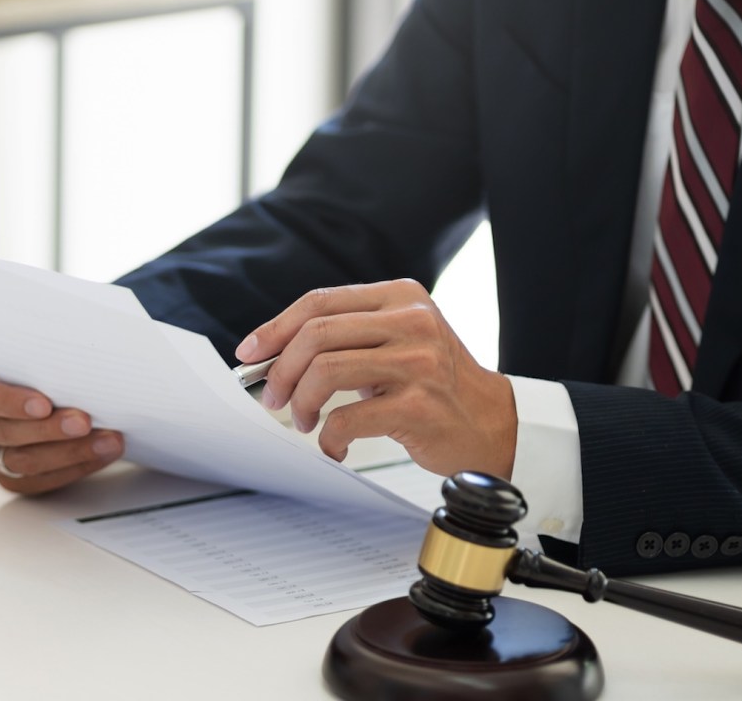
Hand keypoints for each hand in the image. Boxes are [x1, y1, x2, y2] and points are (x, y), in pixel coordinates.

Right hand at [0, 361, 123, 492]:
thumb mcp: (19, 355)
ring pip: (26, 462)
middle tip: (84, 421)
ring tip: (106, 441)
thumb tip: (77, 363)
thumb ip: (35, 360)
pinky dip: (76, 467)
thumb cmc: (20, 368)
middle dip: (51, 429)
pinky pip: (42, 481)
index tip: (44, 403)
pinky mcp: (8, 479)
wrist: (18, 390)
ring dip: (72, 452)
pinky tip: (100, 454)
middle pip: (7, 433)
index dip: (12, 402)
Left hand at [235, 280, 516, 478]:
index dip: (275, 328)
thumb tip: (271, 354)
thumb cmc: (433, 385)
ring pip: (325, 370)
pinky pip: (347, 417)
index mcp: (401, 296)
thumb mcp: (395, 343)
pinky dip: (329, 436)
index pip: (320, 302)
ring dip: (301, 402)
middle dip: (281, 369)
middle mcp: (412, 321)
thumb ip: (345, 337)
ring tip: (305, 420)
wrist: (491, 424)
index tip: (249, 353)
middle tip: (272, 397)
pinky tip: (334, 444)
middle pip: (316, 333)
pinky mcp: (419, 405)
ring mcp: (418, 362)